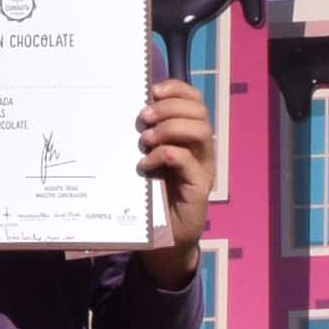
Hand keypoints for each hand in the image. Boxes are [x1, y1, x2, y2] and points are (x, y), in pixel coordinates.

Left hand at [137, 77, 214, 283]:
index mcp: (189, 137)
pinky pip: (190, 163)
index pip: (194, 101)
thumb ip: (144, 138)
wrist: (164, 239)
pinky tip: (147, 164)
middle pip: (199, 111)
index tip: (152, 90)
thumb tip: (126, 112)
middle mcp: (200, 149)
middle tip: (144, 118)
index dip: (177, 89)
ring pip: (200, 132)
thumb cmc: (152, 197)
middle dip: (169, 108)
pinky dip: (168, 156)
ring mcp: (202, 168)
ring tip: (146, 140)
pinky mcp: (199, 189)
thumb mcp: (146, 161)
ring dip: (170, 129)